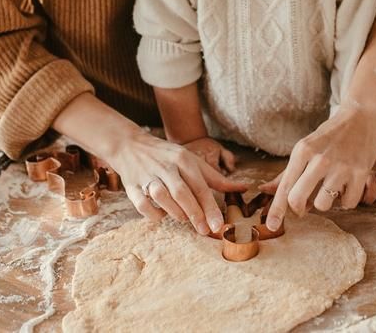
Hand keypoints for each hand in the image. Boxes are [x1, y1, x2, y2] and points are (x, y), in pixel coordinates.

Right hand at [105, 129, 246, 234]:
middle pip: (182, 192)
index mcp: (183, 160)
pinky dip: (153, 214)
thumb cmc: (168, 157)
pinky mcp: (132, 185)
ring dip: (174, 212)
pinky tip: (162, 216)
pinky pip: (142, 205)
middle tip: (205, 230)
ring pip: (161, 197)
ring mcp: (147, 175)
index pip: (200, 186)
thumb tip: (244, 188)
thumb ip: (216, 178)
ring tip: (184, 219)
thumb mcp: (193, 162)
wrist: (130, 145)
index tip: (218, 226)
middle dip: (195, 214)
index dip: (210, 208)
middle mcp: (166, 167)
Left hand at [264, 107, 375, 230]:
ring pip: (323, 205)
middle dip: (298, 209)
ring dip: (325, 202)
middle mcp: (320, 159)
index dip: (276, 210)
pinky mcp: (360, 174)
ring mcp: (341, 167)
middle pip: (298, 199)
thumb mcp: (306, 148)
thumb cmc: (330, 136)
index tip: (271, 226)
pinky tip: (347, 185)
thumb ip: (288, 172)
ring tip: (331, 186)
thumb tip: (265, 190)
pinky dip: (346, 200)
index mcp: (303, 151)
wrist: (361, 118)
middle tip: (303, 207)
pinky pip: (347, 204)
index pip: (285, 186)